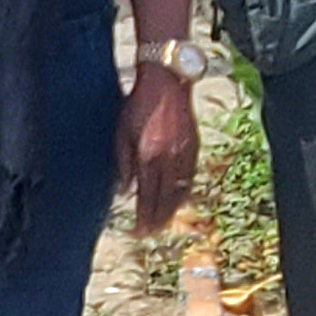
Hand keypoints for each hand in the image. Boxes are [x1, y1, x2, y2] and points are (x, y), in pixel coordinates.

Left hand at [117, 63, 199, 236]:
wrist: (166, 82)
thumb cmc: (138, 105)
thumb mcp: (121, 133)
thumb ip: (123, 164)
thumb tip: (125, 191)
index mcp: (150, 156)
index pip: (147, 196)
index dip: (144, 217)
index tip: (139, 232)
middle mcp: (170, 159)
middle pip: (166, 199)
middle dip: (158, 219)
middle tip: (151, 233)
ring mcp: (185, 154)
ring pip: (180, 190)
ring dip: (172, 209)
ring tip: (163, 222)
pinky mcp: (194, 147)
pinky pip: (189, 177)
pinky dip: (183, 193)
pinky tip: (177, 199)